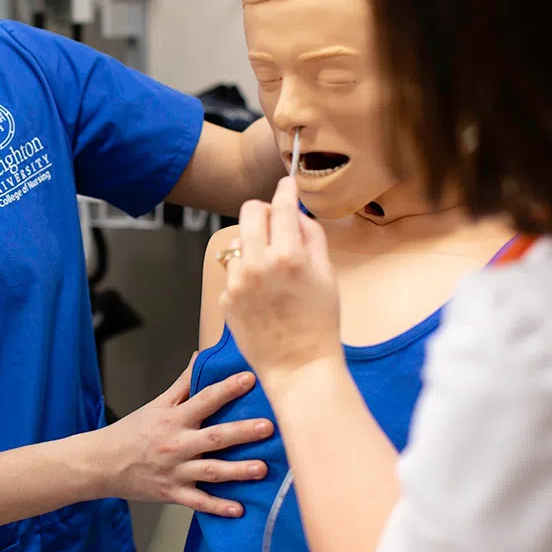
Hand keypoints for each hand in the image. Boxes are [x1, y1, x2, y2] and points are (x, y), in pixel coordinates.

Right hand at [89, 354, 273, 516]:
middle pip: (214, 437)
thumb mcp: (156, 405)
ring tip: (263, 468)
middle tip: (268, 427)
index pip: (204, 399)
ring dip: (238, 471)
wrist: (102, 463)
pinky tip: (239, 510)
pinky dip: (218, 507)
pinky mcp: (172, 493)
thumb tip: (200, 356)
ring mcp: (175, 471)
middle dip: (242, 432)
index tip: (250, 379)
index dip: (227, 388)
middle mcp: (176, 444)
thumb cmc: (131, 432)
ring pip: (211, 471)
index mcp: (173, 419)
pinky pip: (198, 502)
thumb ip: (183, 383)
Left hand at [219, 176, 342, 388]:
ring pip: (238, 242)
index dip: (285, 190)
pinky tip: (262, 294)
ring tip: (271, 270)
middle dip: (263, 211)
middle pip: (249, 212)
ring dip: (253, 246)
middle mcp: (257, 264)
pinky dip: (245, 274)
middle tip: (275, 222)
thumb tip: (297, 213)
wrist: (299, 367)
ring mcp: (236, 282)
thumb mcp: (326, 274)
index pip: (281, 206)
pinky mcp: (225, 298)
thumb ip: (311, 237)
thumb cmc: (319, 323)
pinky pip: (233, 272)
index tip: (286, 184)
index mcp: (287, 256)